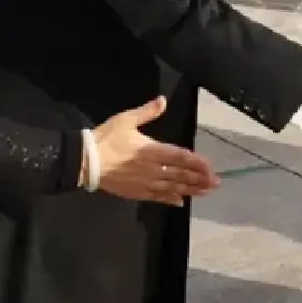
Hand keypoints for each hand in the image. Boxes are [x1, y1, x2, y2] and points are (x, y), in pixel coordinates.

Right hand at [89, 97, 220, 204]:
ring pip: (173, 188)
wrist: (85, 161)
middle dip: (200, 179)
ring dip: (190, 190)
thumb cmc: (106, 139)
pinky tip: (180, 202)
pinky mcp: (137, 192)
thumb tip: (163, 100)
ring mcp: (145, 183)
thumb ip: (147, 112)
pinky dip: (170, 199)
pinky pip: (158, 197)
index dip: (197, 163)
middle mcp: (153, 169)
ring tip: (205, 192)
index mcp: (152, 150)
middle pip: (181, 175)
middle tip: (216, 183)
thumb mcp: (126, 119)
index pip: (181, 157)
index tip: (211, 167)